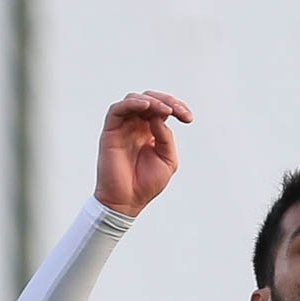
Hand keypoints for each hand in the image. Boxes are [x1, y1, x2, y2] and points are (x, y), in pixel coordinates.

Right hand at [94, 91, 192, 215]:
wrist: (128, 201)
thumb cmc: (147, 183)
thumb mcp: (167, 159)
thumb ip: (165, 137)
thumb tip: (159, 116)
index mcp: (151, 132)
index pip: (162, 109)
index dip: (176, 107)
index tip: (188, 118)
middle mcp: (136, 126)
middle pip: (150, 99)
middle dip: (167, 101)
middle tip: (179, 112)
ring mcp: (123, 127)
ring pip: (134, 99)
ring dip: (152, 101)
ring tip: (166, 111)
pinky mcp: (110, 131)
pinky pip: (118, 109)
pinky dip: (132, 104)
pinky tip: (146, 107)